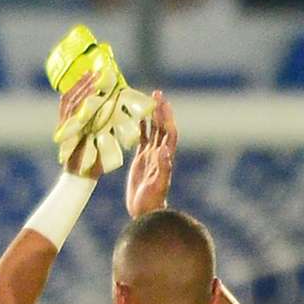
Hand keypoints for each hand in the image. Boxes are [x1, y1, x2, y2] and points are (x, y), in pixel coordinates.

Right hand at [125, 95, 179, 217]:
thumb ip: (163, 168)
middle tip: (156, 93)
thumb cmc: (152, 200)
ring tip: (148, 100)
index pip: (168, 131)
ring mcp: (151, 155)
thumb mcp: (158, 185)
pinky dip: (140, 128)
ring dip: (152, 116)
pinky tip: (136, 118)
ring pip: (153, 130)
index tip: (162, 102)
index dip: (166, 116)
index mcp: (165, 157)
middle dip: (160, 110)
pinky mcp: (141, 159)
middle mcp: (160, 153)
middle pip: (162, 126)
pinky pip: (142, 139)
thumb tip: (164, 150)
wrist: (145, 211)